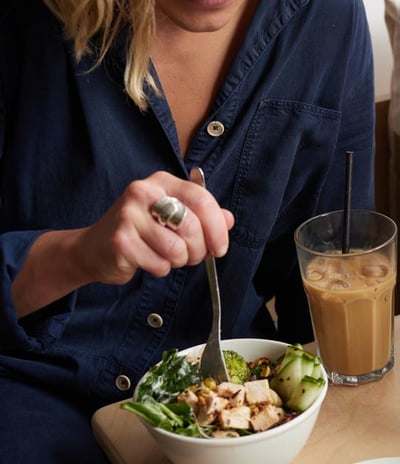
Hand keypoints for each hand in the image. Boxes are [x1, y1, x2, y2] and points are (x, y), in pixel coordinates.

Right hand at [78, 171, 233, 283]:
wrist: (94, 248)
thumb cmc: (141, 233)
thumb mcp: (173, 217)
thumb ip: (203, 216)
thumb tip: (229, 219)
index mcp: (162, 182)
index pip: (202, 199)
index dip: (217, 228)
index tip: (220, 248)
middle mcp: (143, 192)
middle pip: (192, 227)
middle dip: (198, 250)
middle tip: (189, 255)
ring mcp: (128, 215)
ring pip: (177, 249)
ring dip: (178, 261)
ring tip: (165, 255)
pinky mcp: (120, 241)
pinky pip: (159, 264)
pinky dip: (159, 269)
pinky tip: (147, 260)